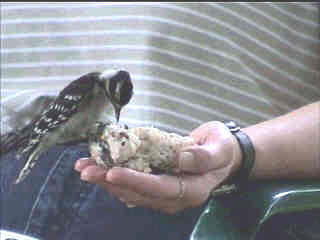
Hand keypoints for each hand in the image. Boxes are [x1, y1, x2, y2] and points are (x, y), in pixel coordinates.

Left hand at [74, 121, 241, 213]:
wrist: (222, 152)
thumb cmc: (222, 147)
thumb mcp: (219, 147)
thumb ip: (203, 156)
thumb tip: (179, 159)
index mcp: (193, 190)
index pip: (161, 188)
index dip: (136, 181)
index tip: (112, 172)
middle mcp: (176, 197)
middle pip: (140, 194)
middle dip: (111, 182)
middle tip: (87, 171)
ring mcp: (165, 193)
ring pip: (132, 192)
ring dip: (107, 181)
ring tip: (85, 168)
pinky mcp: (157, 185)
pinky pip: (133, 185)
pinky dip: (114, 177)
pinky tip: (98, 168)